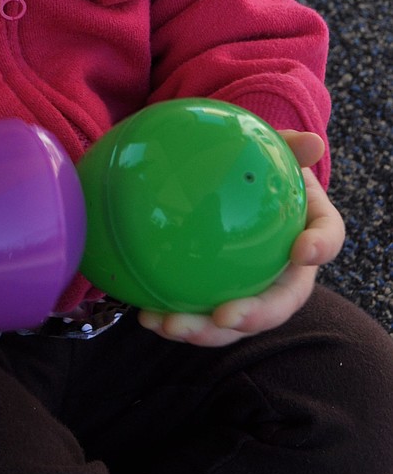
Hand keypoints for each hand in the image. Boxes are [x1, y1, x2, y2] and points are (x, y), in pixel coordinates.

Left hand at [138, 131, 343, 346]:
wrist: (241, 187)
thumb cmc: (263, 172)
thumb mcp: (277, 155)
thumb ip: (290, 147)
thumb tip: (313, 142)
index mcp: (309, 234)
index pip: (326, 240)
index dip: (319, 248)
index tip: (301, 250)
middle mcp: (286, 274)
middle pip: (277, 304)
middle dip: (252, 317)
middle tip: (223, 317)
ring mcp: (253, 293)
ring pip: (235, 323)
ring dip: (202, 331)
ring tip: (168, 325)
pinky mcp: (220, 300)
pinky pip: (200, 315)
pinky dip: (173, 319)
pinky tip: (146, 316)